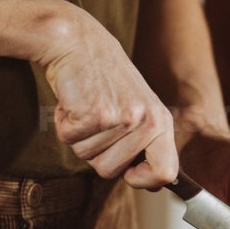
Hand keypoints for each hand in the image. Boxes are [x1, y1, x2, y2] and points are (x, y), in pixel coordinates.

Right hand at [38, 10, 178, 187]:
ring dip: (79, 137)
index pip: (166, 173)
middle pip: (112, 172)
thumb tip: (156, 186)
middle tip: (98, 119)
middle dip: (96, 153)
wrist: (79, 42)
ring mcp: (121, 118)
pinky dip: (63, 124)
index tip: (129, 174)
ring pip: (87, 158)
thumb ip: (147, 145)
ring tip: (87, 105)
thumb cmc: (106, 80)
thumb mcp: (138, 109)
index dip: (144, 181)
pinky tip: (74, 101)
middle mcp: (146, 121)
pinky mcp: (93, 114)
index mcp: (162, 122)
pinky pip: (68, 140)